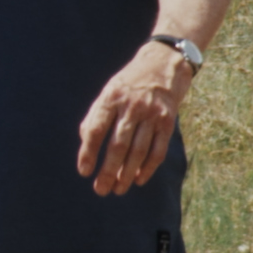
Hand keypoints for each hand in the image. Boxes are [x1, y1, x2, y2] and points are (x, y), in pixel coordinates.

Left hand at [76, 39, 193, 196]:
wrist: (164, 62)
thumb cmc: (130, 82)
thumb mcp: (109, 91)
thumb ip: (95, 116)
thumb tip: (85, 143)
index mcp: (111, 98)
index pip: (95, 130)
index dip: (88, 153)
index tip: (84, 172)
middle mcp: (131, 106)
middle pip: (117, 145)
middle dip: (108, 171)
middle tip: (101, 189)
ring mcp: (152, 113)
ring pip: (138, 150)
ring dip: (127, 173)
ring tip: (118, 189)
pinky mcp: (168, 120)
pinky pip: (158, 149)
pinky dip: (148, 167)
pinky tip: (139, 179)